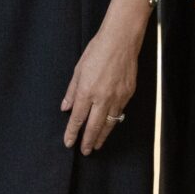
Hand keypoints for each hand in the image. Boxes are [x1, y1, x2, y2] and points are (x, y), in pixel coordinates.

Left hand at [61, 15, 144, 154]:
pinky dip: (113, 122)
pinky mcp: (128, 94)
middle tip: (85, 151)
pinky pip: (119, 113)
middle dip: (88, 141)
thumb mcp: (78, 69)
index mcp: (87, 91)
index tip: (68, 142)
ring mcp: (117, 97)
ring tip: (97, 144)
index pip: (77, 118)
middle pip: (94, 126)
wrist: (121, 41)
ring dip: (102, 136)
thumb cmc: (97, 51)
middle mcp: (102, 98)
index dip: (72, 132)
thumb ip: (72, 91)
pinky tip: (109, 126)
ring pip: (109, 124)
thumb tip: (66, 107)